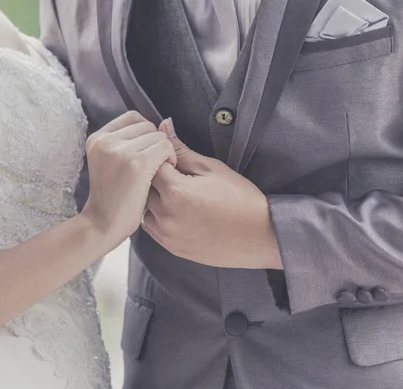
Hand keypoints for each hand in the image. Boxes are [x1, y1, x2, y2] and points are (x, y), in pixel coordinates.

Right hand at [81, 111, 175, 248]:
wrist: (103, 224)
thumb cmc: (112, 197)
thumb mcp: (110, 163)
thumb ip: (128, 142)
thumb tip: (165, 122)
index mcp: (97, 138)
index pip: (133, 117)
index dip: (146, 134)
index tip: (146, 153)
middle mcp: (106, 140)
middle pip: (147, 126)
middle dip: (156, 143)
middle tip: (153, 166)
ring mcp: (120, 151)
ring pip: (158, 137)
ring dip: (165, 153)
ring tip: (158, 172)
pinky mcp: (136, 163)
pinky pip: (165, 148)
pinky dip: (171, 160)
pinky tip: (165, 174)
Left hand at [142, 119, 282, 269]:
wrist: (259, 235)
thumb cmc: (240, 199)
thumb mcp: (211, 168)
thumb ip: (181, 149)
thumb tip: (163, 126)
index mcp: (176, 191)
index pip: (150, 165)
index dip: (161, 159)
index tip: (175, 160)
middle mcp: (166, 215)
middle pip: (143, 188)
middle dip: (155, 178)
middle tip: (177, 177)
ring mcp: (167, 234)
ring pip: (144, 209)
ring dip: (153, 199)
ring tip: (178, 195)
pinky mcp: (171, 247)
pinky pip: (152, 228)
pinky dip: (158, 217)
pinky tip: (178, 211)